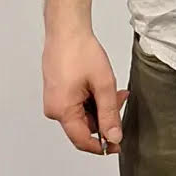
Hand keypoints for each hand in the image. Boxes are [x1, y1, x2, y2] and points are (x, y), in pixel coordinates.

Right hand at [43, 23, 128, 153]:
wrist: (67, 31)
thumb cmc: (81, 52)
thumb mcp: (103, 85)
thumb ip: (109, 114)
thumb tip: (113, 137)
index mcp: (62, 111)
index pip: (82, 140)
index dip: (102, 145)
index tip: (118, 144)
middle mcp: (54, 109)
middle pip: (84, 126)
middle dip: (106, 116)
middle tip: (121, 98)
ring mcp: (55, 100)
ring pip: (83, 114)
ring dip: (101, 105)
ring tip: (114, 88)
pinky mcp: (58, 92)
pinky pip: (77, 104)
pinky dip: (92, 98)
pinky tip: (102, 85)